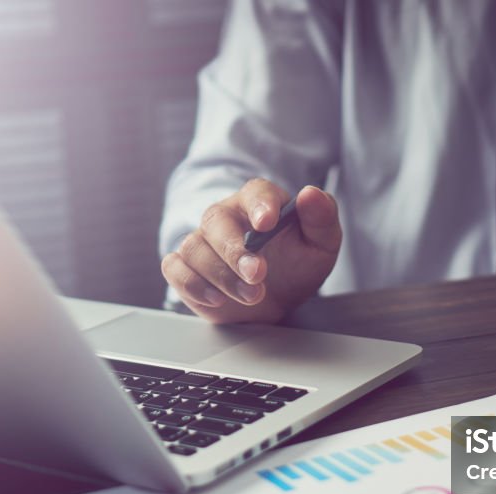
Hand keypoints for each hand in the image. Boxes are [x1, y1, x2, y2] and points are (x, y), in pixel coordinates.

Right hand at [162, 179, 341, 323]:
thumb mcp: (321, 244)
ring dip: (222, 276)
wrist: (278, 297)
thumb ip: (321, 218)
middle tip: (258, 275)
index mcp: (259, 202)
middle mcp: (225, 217)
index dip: (259, 205)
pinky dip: (192, 284)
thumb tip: (311, 194)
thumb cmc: (297, 264)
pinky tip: (217, 299)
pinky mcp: (186, 268)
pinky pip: (174, 268)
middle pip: (217, 221)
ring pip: (195, 248)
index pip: (256, 192)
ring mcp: (202, 242)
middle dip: (236, 251)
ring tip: (252, 297)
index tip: (267, 222)